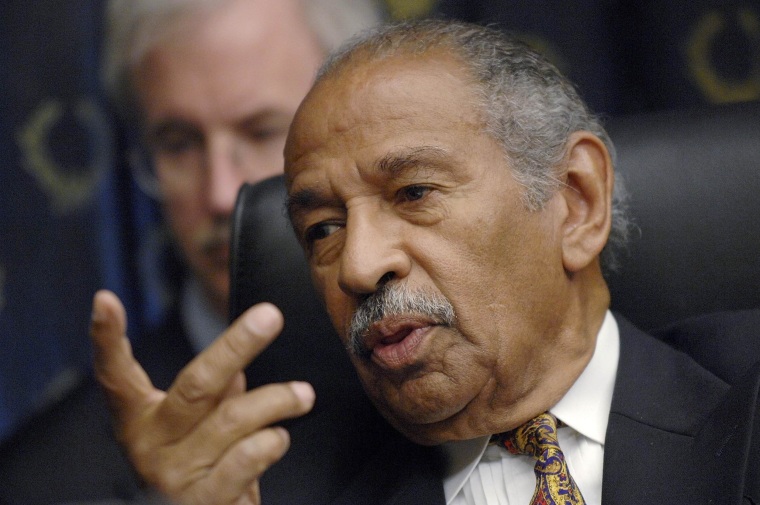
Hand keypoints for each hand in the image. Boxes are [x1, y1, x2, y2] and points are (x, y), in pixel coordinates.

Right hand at [89, 290, 314, 504]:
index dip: (106, 339)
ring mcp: (174, 476)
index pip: (116, 376)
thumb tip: (235, 369)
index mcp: (139, 421)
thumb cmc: (197, 473)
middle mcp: (150, 446)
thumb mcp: (192, 431)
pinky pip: (246, 459)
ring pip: (232, 418)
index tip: (105, 300)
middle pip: (196, 384)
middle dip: (237, 345)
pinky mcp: (204, 501)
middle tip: (270, 316)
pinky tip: (280, 437)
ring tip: (302, 395)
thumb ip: (210, 397)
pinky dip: (271, 442)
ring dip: (277, 400)